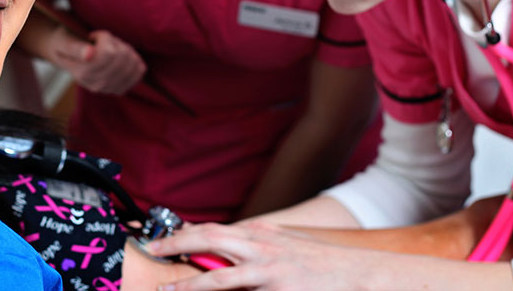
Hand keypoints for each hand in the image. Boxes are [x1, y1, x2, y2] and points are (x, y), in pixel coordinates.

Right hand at [44, 26, 145, 94]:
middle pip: (122, 56)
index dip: (104, 38)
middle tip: (103, 41)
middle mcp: (96, 85)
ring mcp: (109, 89)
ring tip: (111, 47)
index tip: (93, 36)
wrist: (66, 56)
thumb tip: (89, 54)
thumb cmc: (65, 44)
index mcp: (82, 73)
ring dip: (124, 48)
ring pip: (132, 61)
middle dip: (115, 42)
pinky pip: (139, 70)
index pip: (108, 53)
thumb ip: (75, 48)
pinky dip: (134, 58)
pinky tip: (121, 55)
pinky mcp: (121, 88)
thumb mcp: (65, 42)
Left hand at [145, 221, 373, 290]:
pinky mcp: (280, 290)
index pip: (214, 229)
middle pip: (210, 238)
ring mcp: (271, 271)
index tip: (163, 240)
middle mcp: (262, 247)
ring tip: (167, 290)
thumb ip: (257, 247)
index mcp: (262, 234)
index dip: (185, 233)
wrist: (359, 273)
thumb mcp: (287, 246)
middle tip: (153, 250)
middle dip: (178, 243)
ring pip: (221, 277)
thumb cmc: (322, 263)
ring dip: (191, 285)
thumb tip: (229, 248)